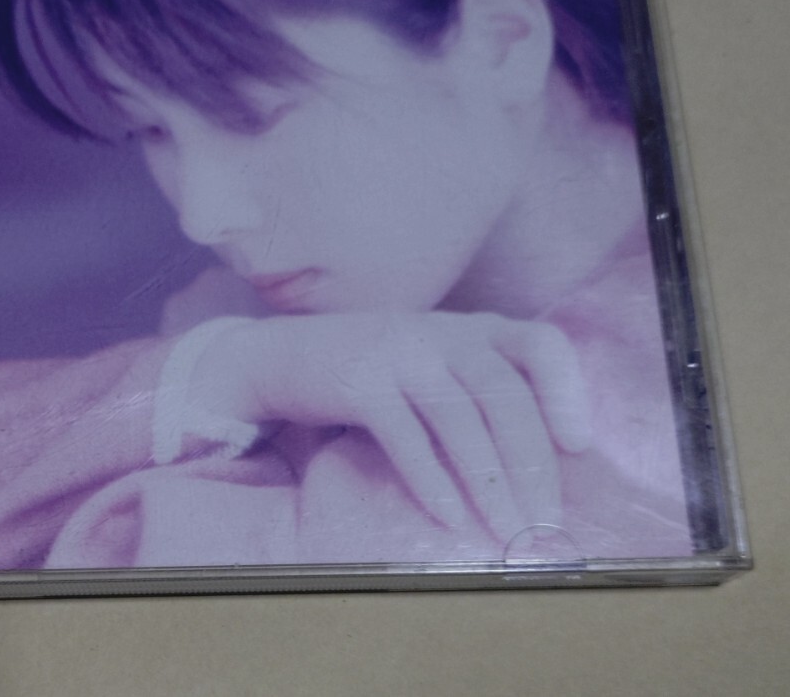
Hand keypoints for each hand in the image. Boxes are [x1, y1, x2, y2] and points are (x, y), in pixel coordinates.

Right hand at [161, 311, 590, 541]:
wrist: (283, 354)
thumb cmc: (376, 369)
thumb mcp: (434, 359)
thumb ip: (482, 386)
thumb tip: (544, 462)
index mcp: (470, 328)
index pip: (539, 342)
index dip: (566, 390)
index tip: (578, 444)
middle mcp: (440, 333)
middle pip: (504, 395)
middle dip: (532, 464)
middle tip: (546, 522)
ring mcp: (397, 353)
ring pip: (459, 420)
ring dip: (492, 485)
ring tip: (509, 534)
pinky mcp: (358, 382)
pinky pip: (406, 437)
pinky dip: (433, 483)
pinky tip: (451, 521)